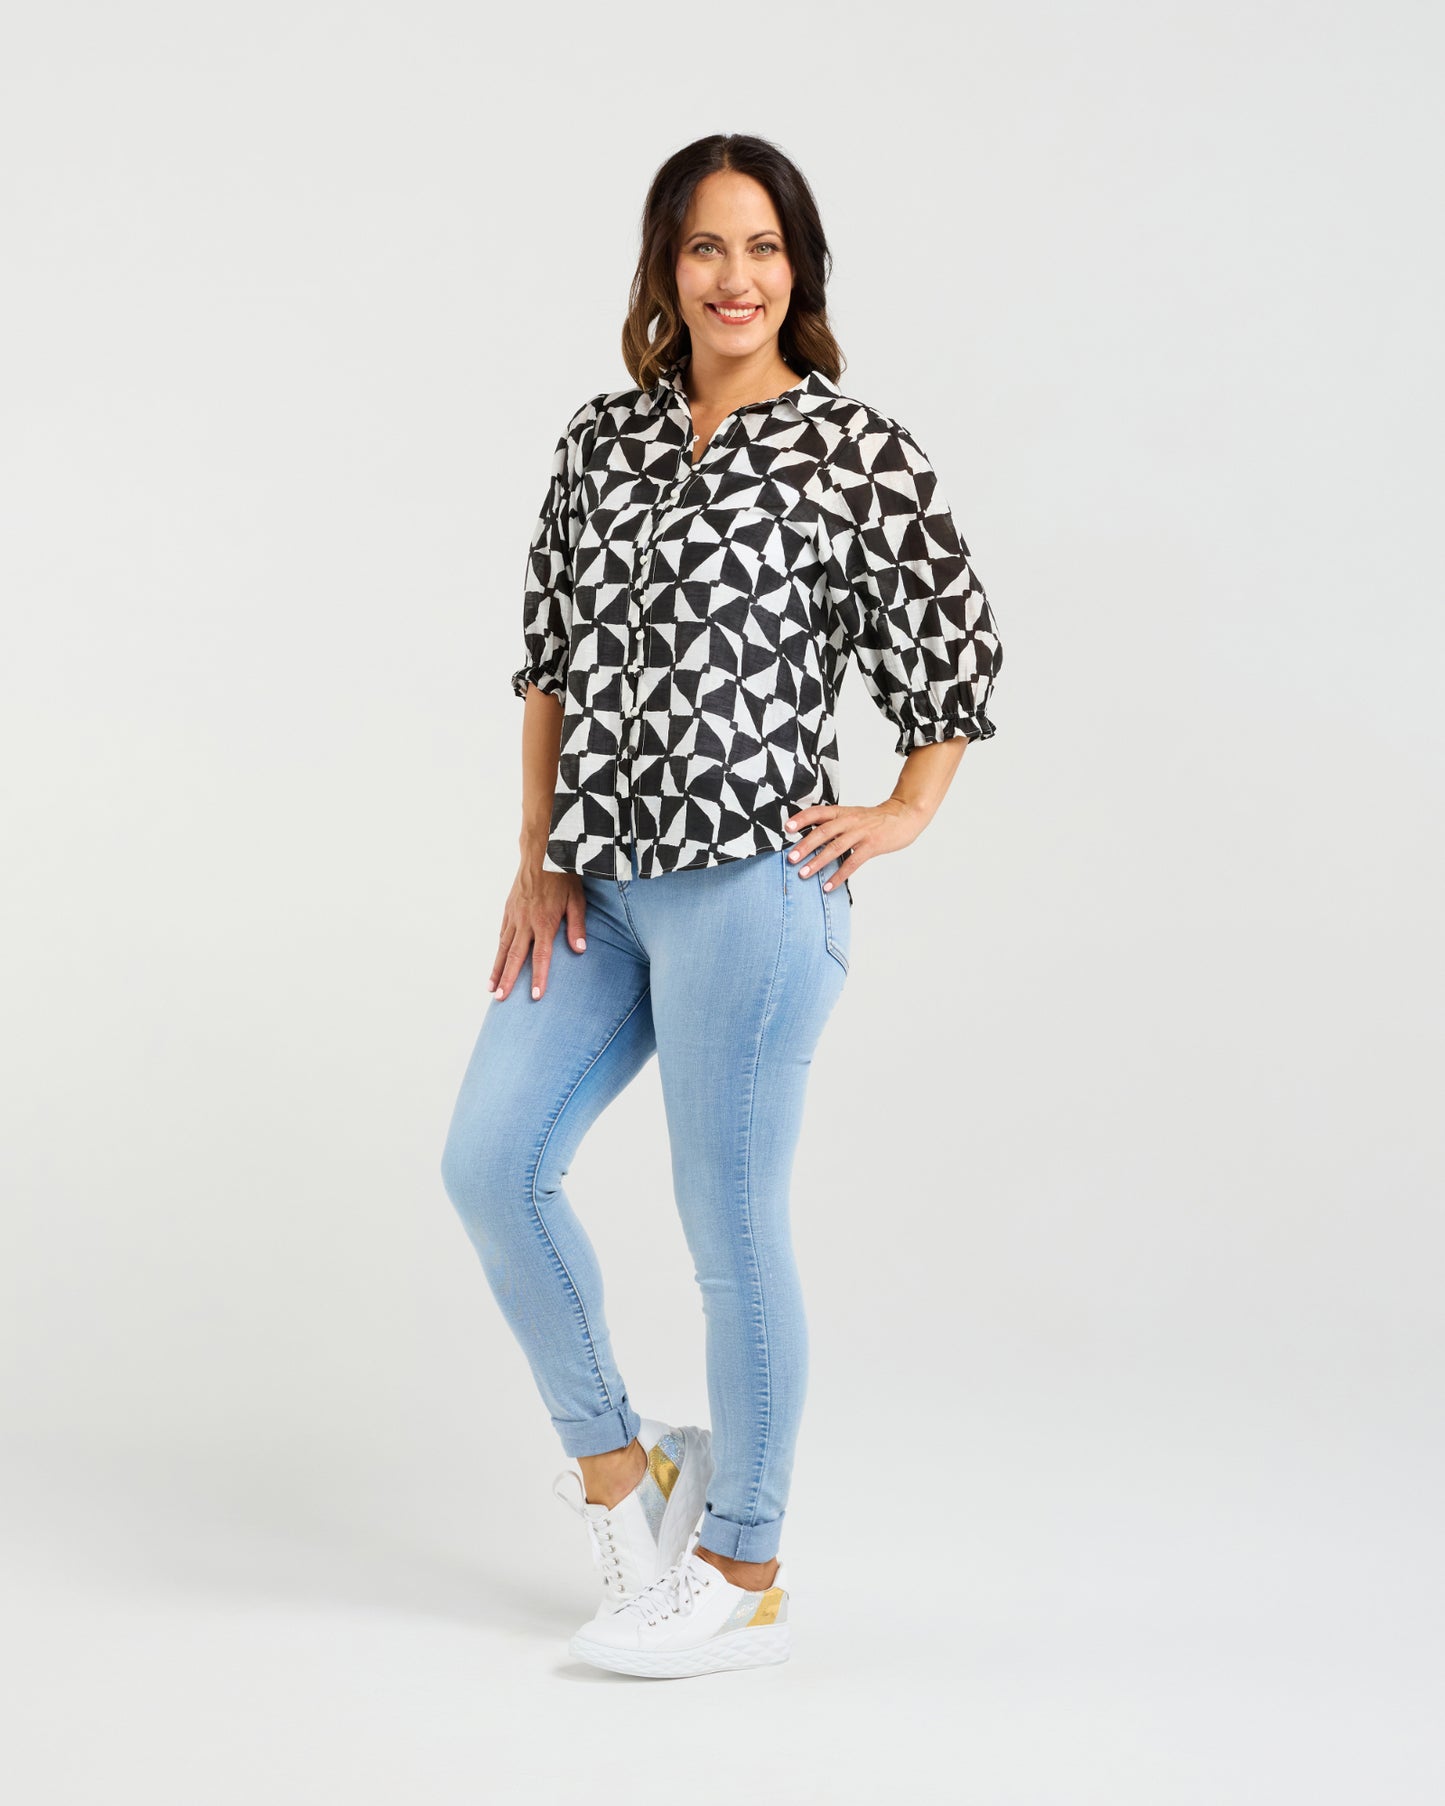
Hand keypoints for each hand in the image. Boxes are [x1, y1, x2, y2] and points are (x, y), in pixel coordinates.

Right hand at [489, 866, 586, 1000]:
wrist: (541, 853)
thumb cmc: (563, 876)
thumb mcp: (577, 900)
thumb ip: (577, 926)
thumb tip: (580, 950)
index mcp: (545, 922)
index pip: (541, 956)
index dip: (539, 977)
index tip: (536, 996)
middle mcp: (526, 922)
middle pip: (515, 957)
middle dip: (508, 980)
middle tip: (500, 999)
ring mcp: (514, 915)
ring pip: (503, 948)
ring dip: (497, 969)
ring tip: (491, 989)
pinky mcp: (508, 909)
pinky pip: (502, 934)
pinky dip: (498, 950)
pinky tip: (497, 962)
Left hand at [783, 798, 927, 888]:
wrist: (903, 816)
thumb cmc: (874, 820)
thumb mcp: (853, 815)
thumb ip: (834, 823)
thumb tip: (811, 838)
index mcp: (842, 812)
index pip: (818, 812)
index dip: (802, 819)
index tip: (786, 828)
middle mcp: (849, 821)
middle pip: (823, 832)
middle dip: (805, 845)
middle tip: (790, 858)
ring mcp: (861, 833)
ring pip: (836, 847)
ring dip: (818, 861)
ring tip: (803, 873)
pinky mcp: (872, 846)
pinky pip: (853, 862)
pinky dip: (839, 875)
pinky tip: (828, 886)